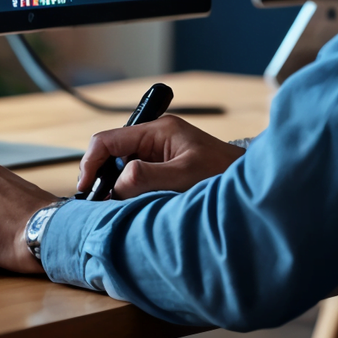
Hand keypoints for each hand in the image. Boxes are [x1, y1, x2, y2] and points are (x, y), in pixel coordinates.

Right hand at [76, 115, 245, 197]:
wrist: (251, 184)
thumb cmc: (224, 174)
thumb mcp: (186, 175)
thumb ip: (150, 176)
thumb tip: (119, 182)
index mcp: (157, 130)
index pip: (108, 140)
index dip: (91, 163)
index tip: (86, 188)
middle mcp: (154, 138)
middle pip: (111, 153)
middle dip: (101, 177)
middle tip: (98, 203)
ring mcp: (158, 152)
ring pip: (122, 167)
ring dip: (116, 186)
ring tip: (115, 207)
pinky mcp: (163, 167)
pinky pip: (135, 176)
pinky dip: (129, 191)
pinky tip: (131, 205)